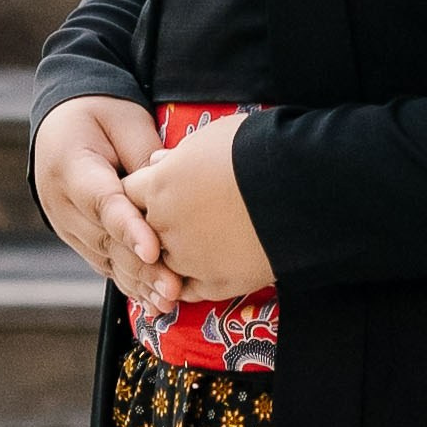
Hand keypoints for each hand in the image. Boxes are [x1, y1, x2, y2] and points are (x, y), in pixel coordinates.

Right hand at [33, 93, 178, 313]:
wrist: (61, 121)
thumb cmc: (100, 113)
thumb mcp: (124, 119)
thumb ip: (143, 153)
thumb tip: (169, 187)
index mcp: (71, 166)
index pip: (103, 202)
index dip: (128, 229)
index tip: (153, 250)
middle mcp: (62, 203)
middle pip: (104, 239)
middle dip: (141, 267)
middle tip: (174, 288)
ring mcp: (66, 225)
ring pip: (103, 258)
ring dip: (137, 282)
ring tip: (169, 301)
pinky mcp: (77, 238)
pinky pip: (103, 263)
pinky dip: (128, 282)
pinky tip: (153, 302)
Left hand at [121, 113, 274, 306]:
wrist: (298, 186)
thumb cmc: (255, 149)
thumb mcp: (211, 137)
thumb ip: (177, 154)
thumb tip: (158, 163)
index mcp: (160, 185)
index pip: (128, 193)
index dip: (141, 191)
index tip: (154, 191)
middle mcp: (165, 225)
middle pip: (143, 230)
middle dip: (156, 223)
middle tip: (179, 216)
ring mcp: (188, 258)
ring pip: (164, 262)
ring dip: (174, 254)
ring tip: (201, 241)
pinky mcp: (213, 283)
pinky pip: (188, 288)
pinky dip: (193, 279)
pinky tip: (208, 264)